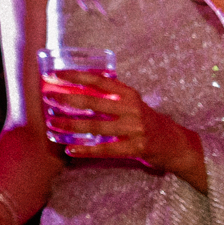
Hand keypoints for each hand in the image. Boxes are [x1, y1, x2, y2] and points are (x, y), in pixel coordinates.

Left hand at [42, 70, 203, 178]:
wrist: (176, 143)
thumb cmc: (146, 120)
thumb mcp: (132, 102)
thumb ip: (110, 95)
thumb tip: (76, 86)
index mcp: (129, 94)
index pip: (99, 81)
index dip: (75, 76)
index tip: (54, 74)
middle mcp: (132, 109)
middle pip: (94, 102)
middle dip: (68, 100)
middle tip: (48, 98)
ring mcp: (135, 129)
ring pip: (96, 126)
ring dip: (71, 126)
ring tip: (53, 125)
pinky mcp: (136, 148)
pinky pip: (106, 150)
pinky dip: (86, 150)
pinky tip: (70, 150)